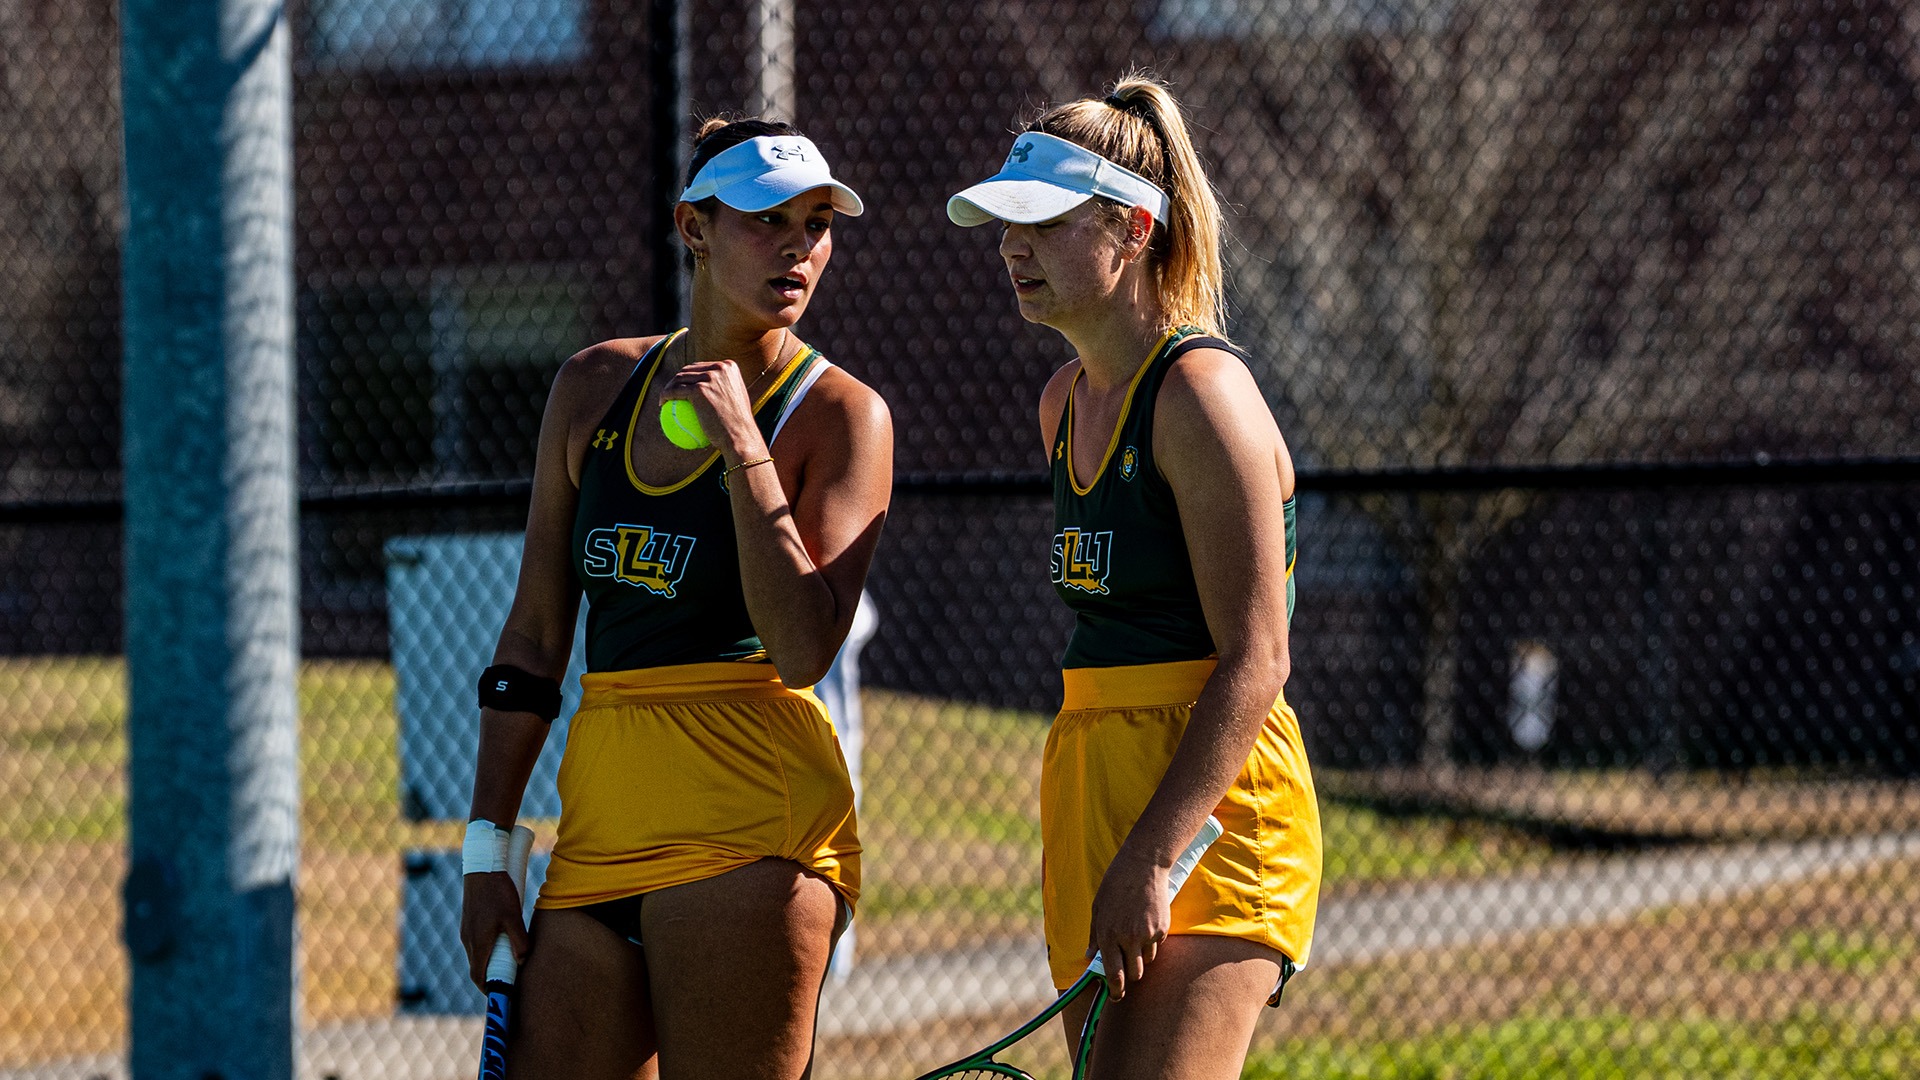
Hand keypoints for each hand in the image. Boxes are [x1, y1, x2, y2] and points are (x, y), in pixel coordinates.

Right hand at [460, 870, 529, 989]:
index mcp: (478, 943)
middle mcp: (468, 940)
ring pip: (477, 955)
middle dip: (492, 977)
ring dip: (490, 963)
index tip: (501, 994)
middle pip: (477, 968)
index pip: (478, 976)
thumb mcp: (513, 915)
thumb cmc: (498, 891)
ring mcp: (467, 931)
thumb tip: (522, 960)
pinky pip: (477, 944)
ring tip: (509, 963)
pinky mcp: (469, 922)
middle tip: (510, 981)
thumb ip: (518, 940)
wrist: (482, 866)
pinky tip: (502, 942)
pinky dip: (487, 950)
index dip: (489, 989)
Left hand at [661, 360, 766, 461]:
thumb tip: (709, 390)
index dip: (689, 375)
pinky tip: (662, 404)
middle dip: (677, 378)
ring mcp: (709, 377)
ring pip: (679, 378)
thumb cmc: (738, 427)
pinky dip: (665, 396)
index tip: (683, 386)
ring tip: (664, 397)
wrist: (740, 436)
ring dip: (668, 387)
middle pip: (689, 369)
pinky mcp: (699, 389)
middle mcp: (720, 368)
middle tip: (672, 391)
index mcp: (729, 367)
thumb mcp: (736, 403)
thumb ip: (725, 391)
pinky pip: (675, 391)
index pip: (702, 367)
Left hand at [1084, 851, 1171, 998]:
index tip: (1116, 997)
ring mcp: (1147, 934)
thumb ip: (1094, 936)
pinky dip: (1152, 941)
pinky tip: (1146, 921)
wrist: (1143, 865)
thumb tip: (1089, 956)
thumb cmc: (1115, 885)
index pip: (1113, 974)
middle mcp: (1128, 938)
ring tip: (1135, 933)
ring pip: (1147, 960)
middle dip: (1130, 975)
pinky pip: (1157, 945)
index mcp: (1108, 935)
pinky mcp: (1162, 929)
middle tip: (1127, 968)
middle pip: (1134, 974)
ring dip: (1141, 956)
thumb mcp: (1097, 909)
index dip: (1115, 990)